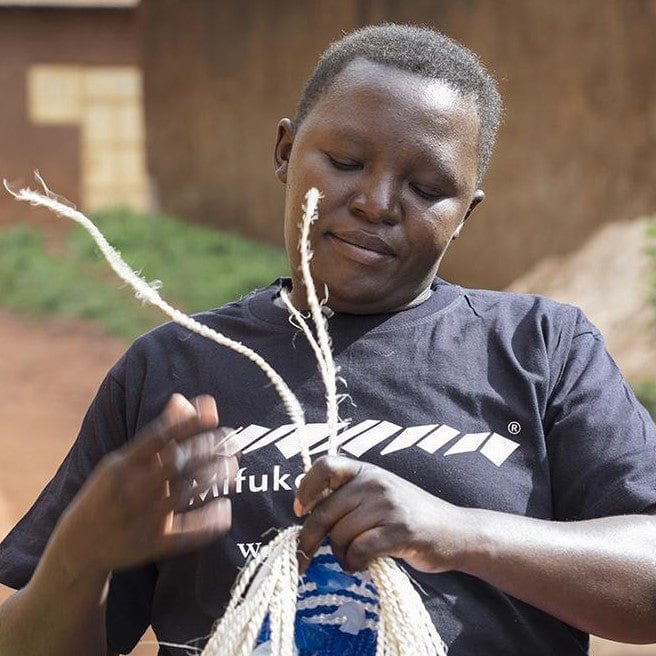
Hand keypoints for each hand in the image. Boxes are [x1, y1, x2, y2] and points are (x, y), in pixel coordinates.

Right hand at [53, 394, 236, 576]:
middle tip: (233, 441)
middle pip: (174, 464)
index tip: (213, 414)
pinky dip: (205, 523)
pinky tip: (225, 509)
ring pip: (182, 494)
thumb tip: (184, 399)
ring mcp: (140, 518)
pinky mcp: (150, 545)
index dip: (186, 424)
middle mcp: (131, 489)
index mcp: (123, 464)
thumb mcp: (125, 460)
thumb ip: (158, 432)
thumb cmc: (111, 492)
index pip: (157, 437)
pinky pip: (183, 534)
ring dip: (211, 479)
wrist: (79, 546)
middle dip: (206, 450)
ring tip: (233, 467)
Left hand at [295, 455, 465, 573]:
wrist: (456, 531)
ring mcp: (387, 504)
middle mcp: (375, 482)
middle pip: (324, 512)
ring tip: (353, 560)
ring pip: (339, 535)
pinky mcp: (399, 530)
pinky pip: (358, 550)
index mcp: (366, 470)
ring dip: (339, 556)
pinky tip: (362, 565)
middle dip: (308, 540)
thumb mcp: (379, 495)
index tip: (299, 511)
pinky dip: (354, 564)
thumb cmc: (410, 517)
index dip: (306, 488)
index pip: (326, 465)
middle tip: (302, 560)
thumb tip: (306, 514)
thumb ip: (349, 498)